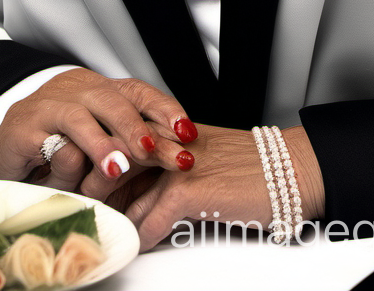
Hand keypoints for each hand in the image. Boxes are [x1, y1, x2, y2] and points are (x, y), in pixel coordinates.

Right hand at [0, 69, 197, 193]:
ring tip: (118, 168)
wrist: (4, 159)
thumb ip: (127, 146)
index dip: (163, 109)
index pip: (137, 91)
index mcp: (98, 89)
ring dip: (102, 144)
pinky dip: (63, 162)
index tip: (187, 133)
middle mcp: (76, 89)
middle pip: (115, 101)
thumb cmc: (58, 153)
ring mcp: (48, 104)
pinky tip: (72, 178)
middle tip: (158, 155)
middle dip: (140, 131)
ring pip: (83, 116)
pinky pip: (49, 141)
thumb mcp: (99, 148)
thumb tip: (173, 156)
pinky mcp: (24, 127)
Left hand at [104, 123, 324, 251]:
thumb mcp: (202, 155)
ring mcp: (176, 166)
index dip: (97, 168)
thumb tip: (140, 191)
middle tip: (85, 215)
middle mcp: (168, 143)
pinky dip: (143, 237)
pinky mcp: (189, 191)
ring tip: (108, 236)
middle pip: (112, 168)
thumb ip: (168, 164)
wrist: (290, 170)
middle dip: (95, 194)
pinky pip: (151, 223)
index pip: (118, 144)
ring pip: (129, 200)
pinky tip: (141, 244)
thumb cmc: (251, 166)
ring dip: (117, 222)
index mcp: (169, 130)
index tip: (83, 188)